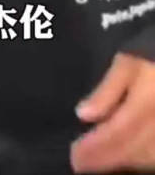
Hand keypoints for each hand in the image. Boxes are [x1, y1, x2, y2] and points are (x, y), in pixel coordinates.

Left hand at [70, 52, 154, 171]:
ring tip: (101, 162)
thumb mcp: (126, 64)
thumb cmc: (151, 58)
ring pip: (146, 159)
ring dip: (123, 163)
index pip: (116, 135)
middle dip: (105, 161)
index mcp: (144, 106)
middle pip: (130, 152)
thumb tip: (82, 114)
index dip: (95, 150)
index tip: (76, 158)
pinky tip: (126, 158)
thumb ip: (107, 91)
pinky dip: (140, 160)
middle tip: (82, 164)